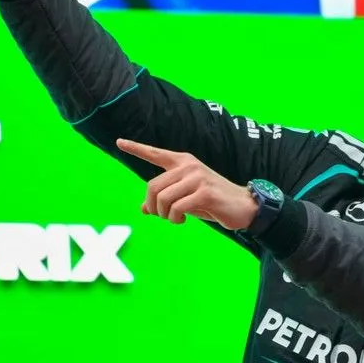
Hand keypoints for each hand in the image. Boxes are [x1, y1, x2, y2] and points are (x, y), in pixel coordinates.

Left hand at [116, 138, 257, 230]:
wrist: (243, 206)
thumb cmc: (212, 201)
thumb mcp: (186, 198)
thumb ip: (166, 199)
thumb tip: (143, 208)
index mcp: (183, 162)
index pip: (155, 154)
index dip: (136, 148)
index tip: (119, 142)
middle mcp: (188, 166)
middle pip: (152, 186)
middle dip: (153, 207)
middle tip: (162, 216)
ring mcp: (197, 178)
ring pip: (163, 199)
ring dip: (165, 215)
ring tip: (176, 219)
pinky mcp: (204, 193)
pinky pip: (177, 208)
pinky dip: (175, 219)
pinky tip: (184, 221)